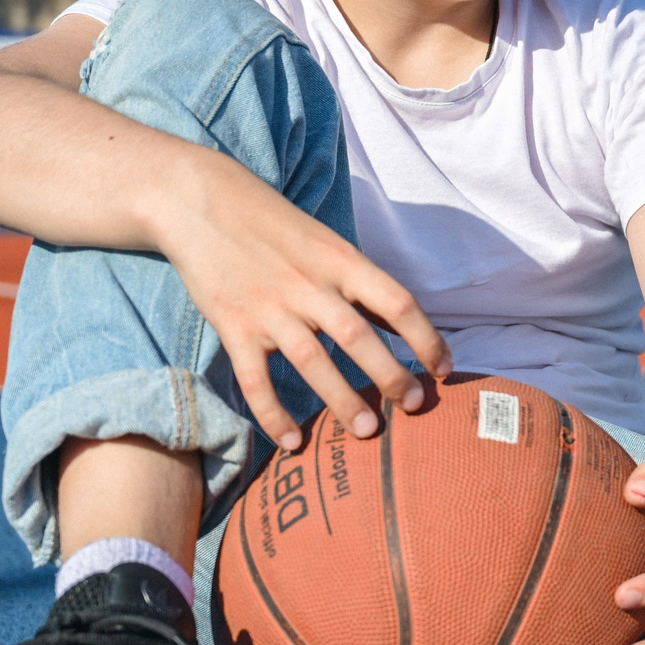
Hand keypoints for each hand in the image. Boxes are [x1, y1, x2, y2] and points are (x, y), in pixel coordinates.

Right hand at [151, 151, 451, 448]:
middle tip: (414, 407)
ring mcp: (269, 308)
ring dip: (342, 401)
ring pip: (313, 362)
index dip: (428, 338)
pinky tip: (292, 442)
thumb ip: (358, 283)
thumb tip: (401, 326)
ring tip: (366, 431)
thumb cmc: (273, 223)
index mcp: (340, 260)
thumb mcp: (325, 242)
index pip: (397, 302)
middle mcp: (309, 284)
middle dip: (392, 377)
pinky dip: (274, 415)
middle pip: (359, 337)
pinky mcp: (233, 327)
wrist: (198, 202)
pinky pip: (257, 381)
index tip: (445, 369)